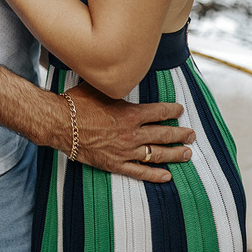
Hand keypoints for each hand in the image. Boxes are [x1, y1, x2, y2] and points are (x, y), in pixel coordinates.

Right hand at [66, 84, 194, 182]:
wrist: (60, 123)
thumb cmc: (77, 103)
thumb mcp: (100, 88)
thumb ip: (116, 87)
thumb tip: (123, 76)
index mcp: (130, 113)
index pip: (159, 112)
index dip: (172, 111)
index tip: (179, 110)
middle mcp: (132, 133)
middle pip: (164, 134)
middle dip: (180, 134)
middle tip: (191, 135)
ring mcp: (125, 151)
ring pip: (156, 154)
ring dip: (174, 154)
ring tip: (187, 154)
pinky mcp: (115, 164)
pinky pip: (140, 172)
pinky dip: (155, 175)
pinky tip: (166, 176)